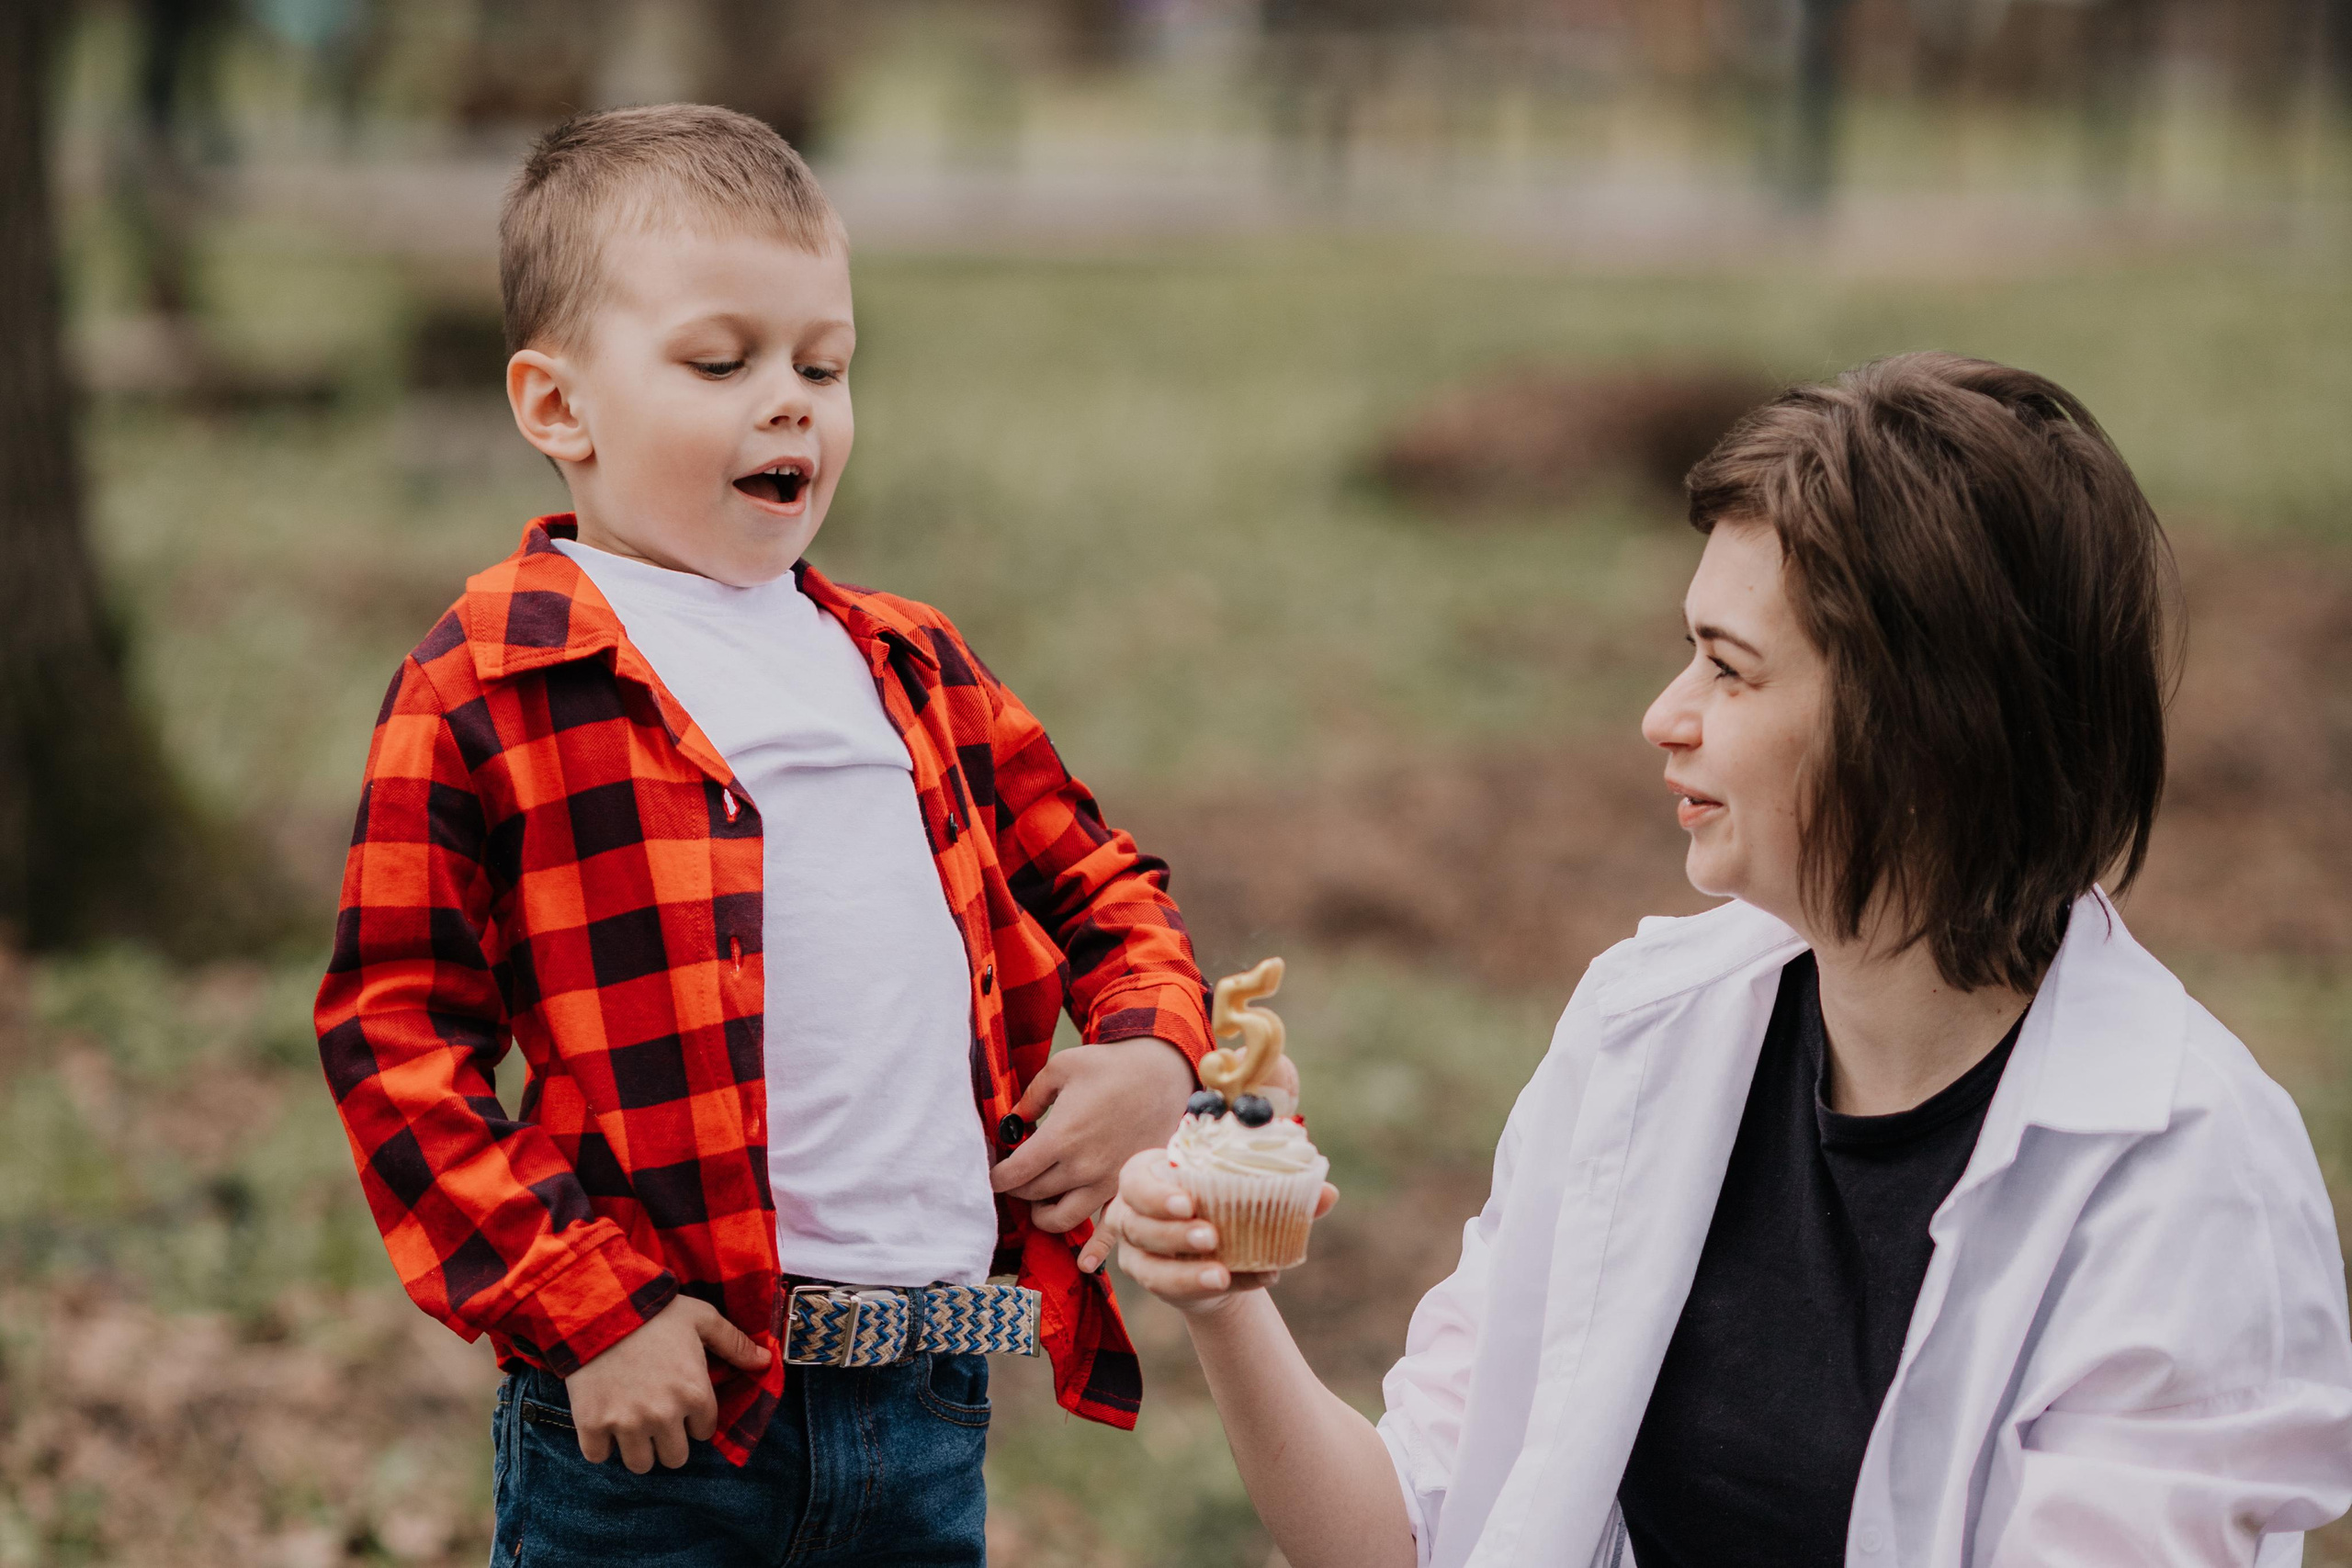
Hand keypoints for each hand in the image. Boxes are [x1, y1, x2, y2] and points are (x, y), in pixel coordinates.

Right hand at [563, 1295, 771, 1472]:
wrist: (601, 1306)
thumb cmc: (657, 1312)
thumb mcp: (703, 1319)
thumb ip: (735, 1343)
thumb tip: (766, 1361)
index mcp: (695, 1394)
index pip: (705, 1431)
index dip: (694, 1418)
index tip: (682, 1403)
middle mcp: (664, 1415)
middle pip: (675, 1458)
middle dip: (669, 1441)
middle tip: (657, 1418)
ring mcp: (627, 1423)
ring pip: (640, 1464)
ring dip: (637, 1448)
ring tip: (631, 1424)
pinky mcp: (592, 1424)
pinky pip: (598, 1457)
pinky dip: (600, 1444)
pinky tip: (603, 1422)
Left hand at [989, 1037, 1195, 1231]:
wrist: (1163, 1075)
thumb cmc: (1111, 1067)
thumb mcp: (1062, 1067)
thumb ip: (1030, 1098)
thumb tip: (1011, 1122)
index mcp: (1061, 1137)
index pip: (1013, 1175)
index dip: (995, 1177)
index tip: (991, 1173)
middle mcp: (1081, 1167)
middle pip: (1032, 1195)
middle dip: (1016, 1187)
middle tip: (1014, 1175)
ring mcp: (1106, 1183)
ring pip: (1061, 1219)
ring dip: (1042, 1213)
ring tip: (1039, 1197)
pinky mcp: (1126, 1189)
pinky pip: (1109, 1229)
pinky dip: (1094, 1249)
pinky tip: (1083, 1263)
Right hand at [1088, 1147, 1339, 1314]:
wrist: (1224, 1257)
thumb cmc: (1232, 1208)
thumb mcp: (1253, 1194)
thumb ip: (1288, 1191)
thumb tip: (1328, 1193)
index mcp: (1152, 1174)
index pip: (1136, 1179)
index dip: (1156, 1192)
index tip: (1189, 1202)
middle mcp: (1133, 1212)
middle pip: (1137, 1222)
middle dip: (1172, 1233)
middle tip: (1210, 1238)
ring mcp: (1137, 1249)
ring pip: (1147, 1265)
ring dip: (1185, 1271)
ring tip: (1222, 1274)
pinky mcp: (1149, 1279)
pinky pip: (1168, 1289)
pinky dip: (1202, 1288)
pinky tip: (1237, 1284)